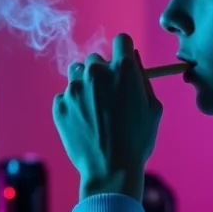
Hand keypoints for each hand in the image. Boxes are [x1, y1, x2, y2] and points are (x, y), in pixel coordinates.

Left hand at [53, 34, 161, 200]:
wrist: (111, 170)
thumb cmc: (138, 140)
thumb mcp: (153, 108)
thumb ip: (143, 79)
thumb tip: (134, 60)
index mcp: (123, 70)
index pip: (121, 40)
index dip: (123, 51)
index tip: (123, 63)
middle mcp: (96, 73)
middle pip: (96, 58)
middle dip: (102, 72)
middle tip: (108, 95)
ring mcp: (75, 88)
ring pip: (76, 74)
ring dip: (84, 84)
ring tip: (93, 109)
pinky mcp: (59, 105)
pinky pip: (65, 96)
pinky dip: (72, 105)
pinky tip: (83, 123)